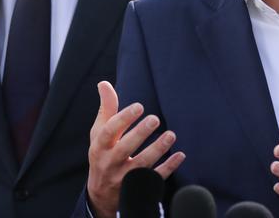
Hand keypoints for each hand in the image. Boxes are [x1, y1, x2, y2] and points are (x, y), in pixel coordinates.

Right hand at [86, 81, 184, 217]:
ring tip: (171, 134)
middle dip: (140, 134)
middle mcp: (110, 163)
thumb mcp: (99, 133)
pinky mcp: (137, 189)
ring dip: (158, 149)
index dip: (123, 119)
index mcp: (100, 146)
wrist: (101, 195)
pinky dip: (168, 168)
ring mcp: (123, 178)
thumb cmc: (102, 154)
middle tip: (155, 119)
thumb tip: (104, 83)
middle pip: (124, 149)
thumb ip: (106, 109)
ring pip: (141, 165)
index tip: (139, 106)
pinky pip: (154, 179)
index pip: (109, 131)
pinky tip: (180, 155)